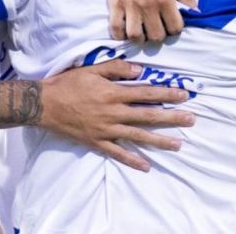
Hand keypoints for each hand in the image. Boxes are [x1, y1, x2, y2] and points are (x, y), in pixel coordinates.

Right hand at [39, 59, 195, 170]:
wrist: (43, 104)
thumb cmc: (68, 83)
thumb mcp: (91, 70)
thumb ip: (116, 69)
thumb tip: (140, 71)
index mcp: (113, 92)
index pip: (146, 93)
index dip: (166, 94)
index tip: (184, 95)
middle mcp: (113, 112)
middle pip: (148, 116)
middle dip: (171, 117)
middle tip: (191, 120)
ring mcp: (106, 129)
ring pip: (138, 136)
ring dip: (159, 140)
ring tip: (178, 144)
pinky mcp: (97, 142)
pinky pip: (117, 153)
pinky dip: (132, 160)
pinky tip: (147, 166)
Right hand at [107, 0, 196, 41]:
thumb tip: (196, 11)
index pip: (175, 28)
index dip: (174, 29)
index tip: (170, 24)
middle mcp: (149, 5)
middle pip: (156, 36)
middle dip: (158, 35)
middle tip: (155, 28)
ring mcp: (131, 5)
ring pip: (135, 36)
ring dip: (139, 38)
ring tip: (140, 31)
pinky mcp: (115, 3)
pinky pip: (115, 28)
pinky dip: (119, 34)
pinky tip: (124, 30)